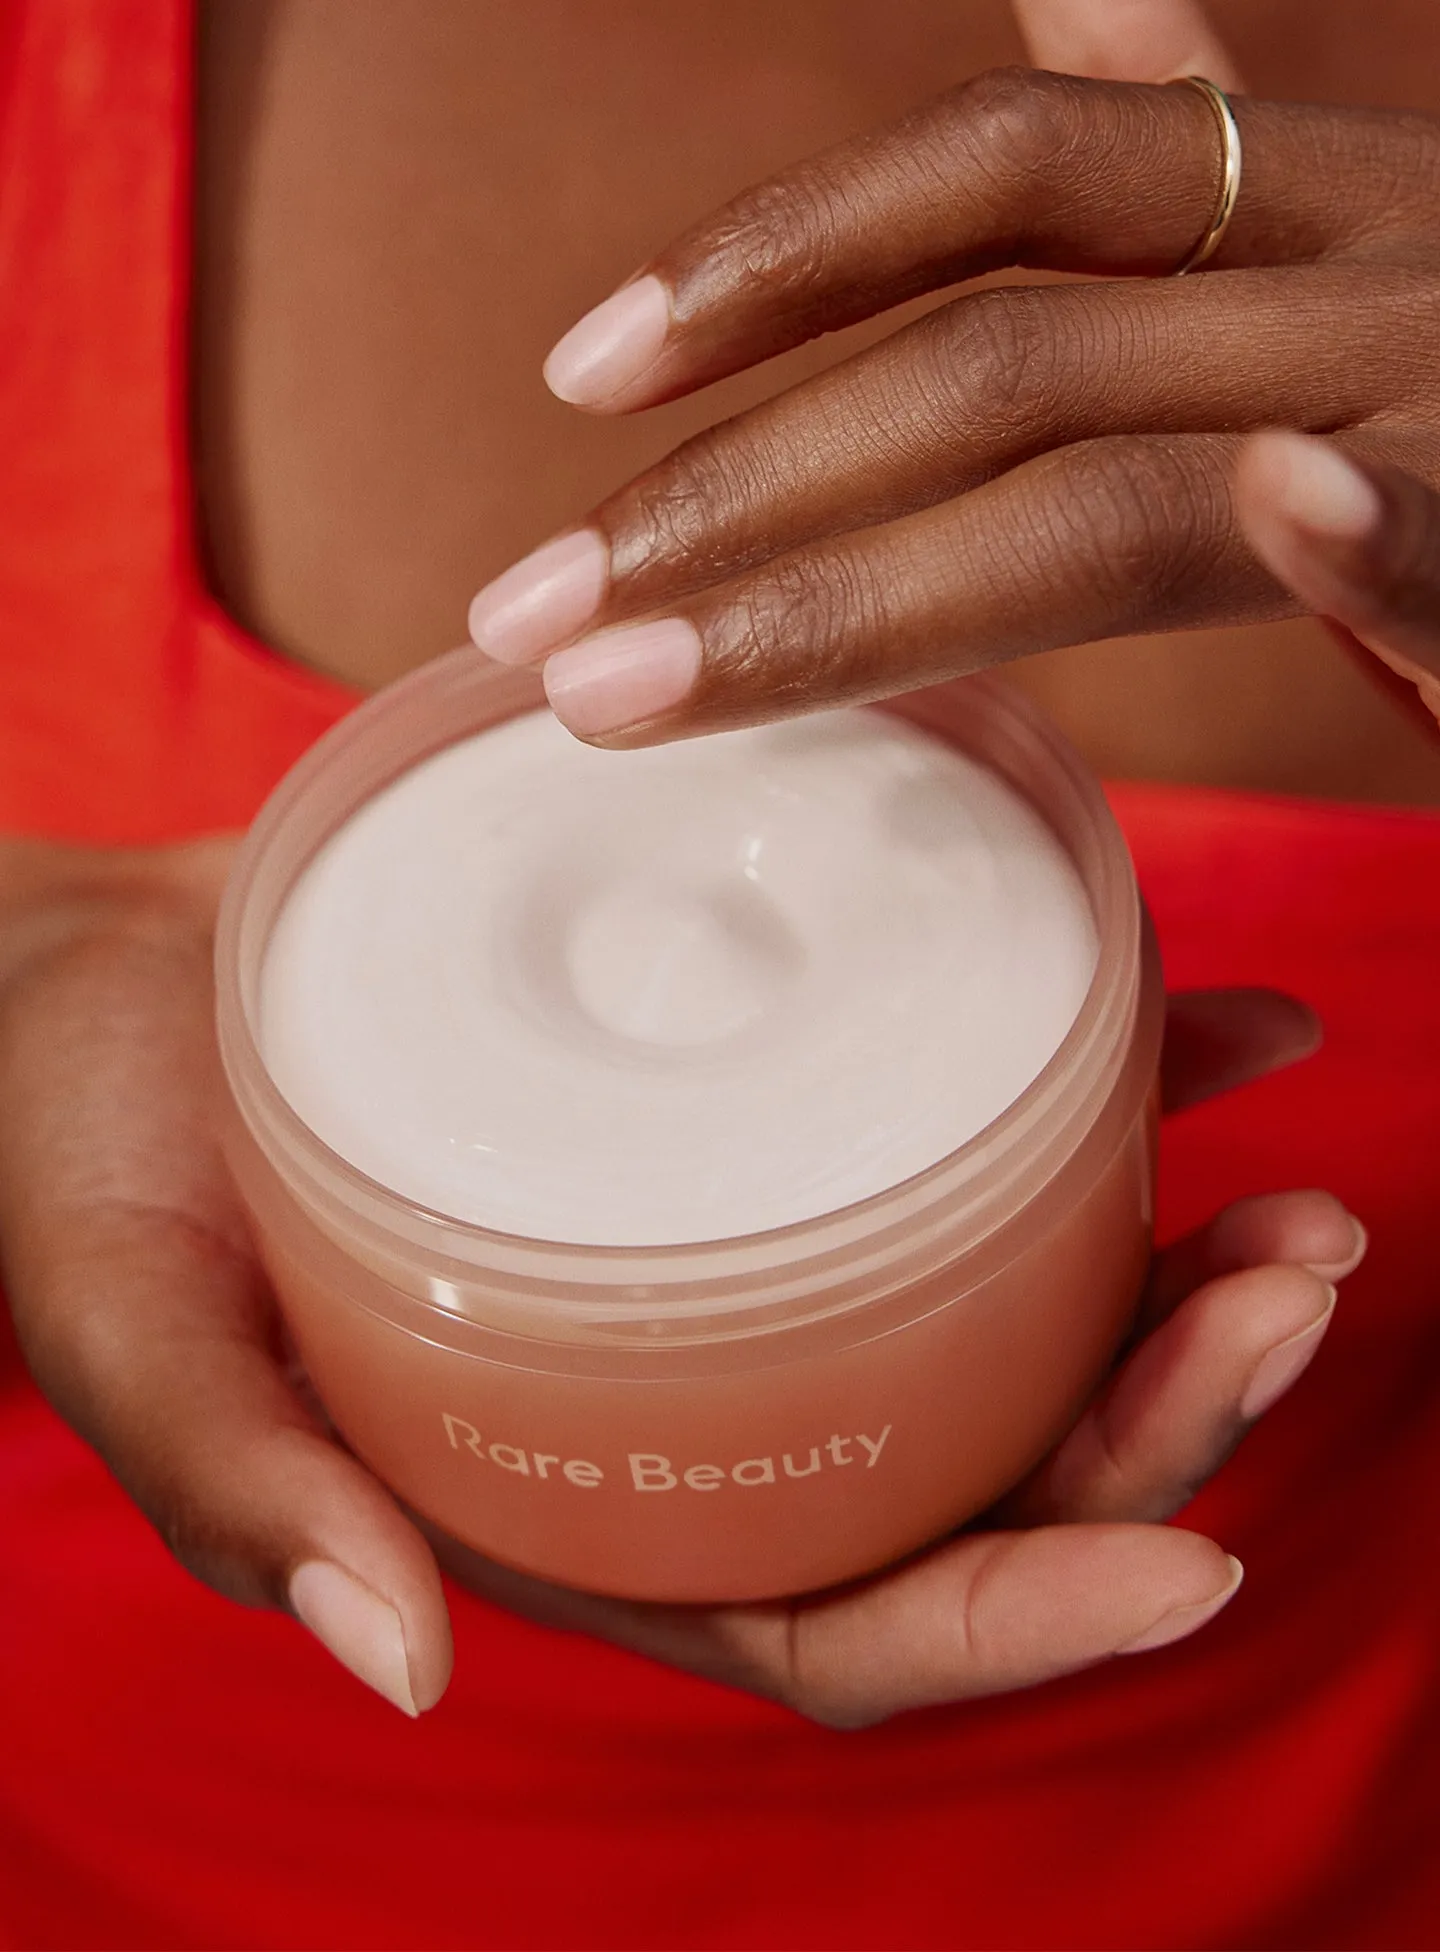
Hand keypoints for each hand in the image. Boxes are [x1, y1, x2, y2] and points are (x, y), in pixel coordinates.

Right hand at [0, 854, 1360, 1721]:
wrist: (90, 999)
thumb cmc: (90, 1179)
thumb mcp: (143, 1345)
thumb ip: (253, 1500)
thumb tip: (397, 1665)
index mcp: (583, 1509)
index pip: (840, 1625)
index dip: (1018, 1620)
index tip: (1195, 1567)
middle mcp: (697, 1398)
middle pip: (979, 1459)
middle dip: (1161, 1413)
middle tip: (1298, 1280)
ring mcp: (736, 1254)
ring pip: (1005, 1298)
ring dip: (1174, 1258)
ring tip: (1304, 1171)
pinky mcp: (742, 1110)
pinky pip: (950, 1112)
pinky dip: (1096, 1075)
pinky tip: (1203, 1008)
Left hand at [466, 35, 1439, 746]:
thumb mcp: (1350, 267)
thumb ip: (1205, 158)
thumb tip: (1087, 9)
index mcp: (1313, 207)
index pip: (1010, 175)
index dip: (783, 256)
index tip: (579, 376)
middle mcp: (1370, 281)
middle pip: (996, 351)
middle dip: (735, 491)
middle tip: (527, 618)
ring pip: (1111, 476)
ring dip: (852, 583)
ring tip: (631, 686)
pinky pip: (1437, 531)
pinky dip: (1365, 529)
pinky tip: (1266, 510)